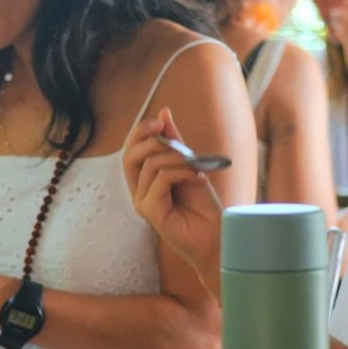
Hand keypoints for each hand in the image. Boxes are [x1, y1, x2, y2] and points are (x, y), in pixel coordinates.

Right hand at [123, 108, 223, 291]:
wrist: (217, 235)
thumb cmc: (204, 206)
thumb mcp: (189, 165)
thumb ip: (174, 142)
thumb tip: (163, 113)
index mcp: (144, 181)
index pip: (130, 150)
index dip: (140, 132)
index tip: (161, 121)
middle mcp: (138, 192)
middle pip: (130, 155)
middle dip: (153, 141)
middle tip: (180, 143)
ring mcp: (142, 203)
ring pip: (151, 165)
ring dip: (179, 160)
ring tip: (198, 168)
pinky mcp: (151, 211)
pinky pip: (160, 179)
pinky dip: (182, 173)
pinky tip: (198, 179)